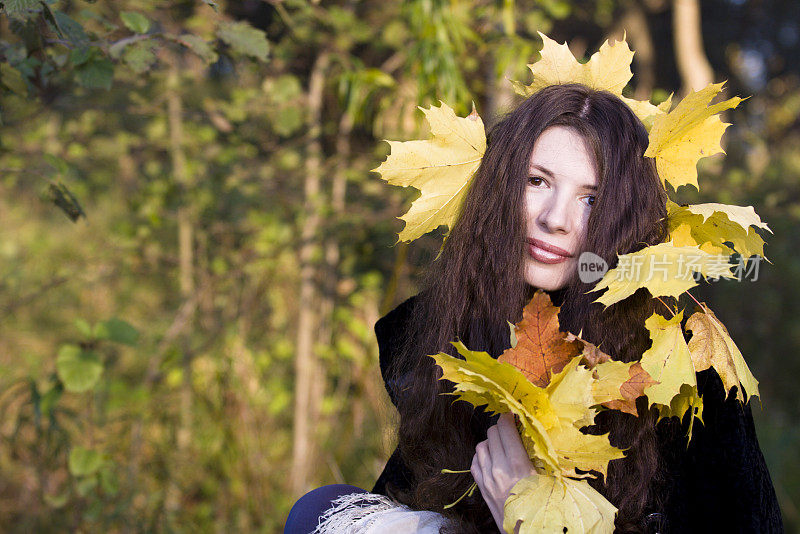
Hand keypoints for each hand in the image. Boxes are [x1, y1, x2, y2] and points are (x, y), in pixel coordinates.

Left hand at [471, 413, 536, 533]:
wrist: (526, 532)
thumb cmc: (542, 507)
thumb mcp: (549, 480)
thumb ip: (540, 457)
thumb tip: (536, 436)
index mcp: (518, 465)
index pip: (505, 429)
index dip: (508, 417)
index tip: (513, 415)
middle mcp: (499, 469)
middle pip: (492, 433)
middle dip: (501, 428)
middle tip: (510, 430)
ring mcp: (487, 478)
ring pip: (481, 445)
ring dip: (491, 441)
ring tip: (502, 445)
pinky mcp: (481, 487)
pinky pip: (475, 462)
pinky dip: (482, 456)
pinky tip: (492, 458)